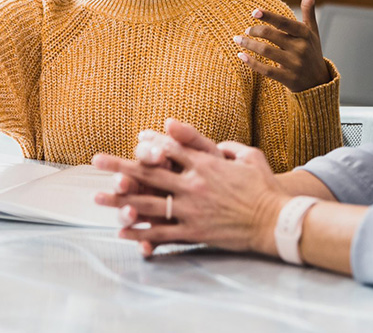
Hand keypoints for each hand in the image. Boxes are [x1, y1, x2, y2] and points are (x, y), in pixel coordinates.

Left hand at [93, 121, 287, 256]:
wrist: (275, 221)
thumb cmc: (265, 188)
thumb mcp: (250, 157)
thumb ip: (229, 147)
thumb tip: (215, 144)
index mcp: (206, 164)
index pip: (171, 150)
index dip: (151, 144)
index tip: (135, 139)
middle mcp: (193, 185)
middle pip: (150, 173)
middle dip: (121, 166)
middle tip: (96, 161)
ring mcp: (192, 210)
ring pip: (149, 204)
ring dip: (121, 201)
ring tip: (98, 198)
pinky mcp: (194, 232)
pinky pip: (162, 232)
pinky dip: (141, 232)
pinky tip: (122, 232)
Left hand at [234, 0, 330, 91]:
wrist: (318, 82)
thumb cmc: (312, 51)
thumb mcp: (313, 29)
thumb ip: (310, 7)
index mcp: (305, 34)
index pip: (285, 23)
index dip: (269, 17)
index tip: (254, 12)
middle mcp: (301, 49)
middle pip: (272, 36)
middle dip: (255, 31)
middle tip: (246, 29)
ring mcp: (294, 65)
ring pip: (266, 52)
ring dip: (249, 45)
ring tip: (238, 39)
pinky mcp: (288, 79)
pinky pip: (266, 70)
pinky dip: (251, 62)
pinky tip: (241, 56)